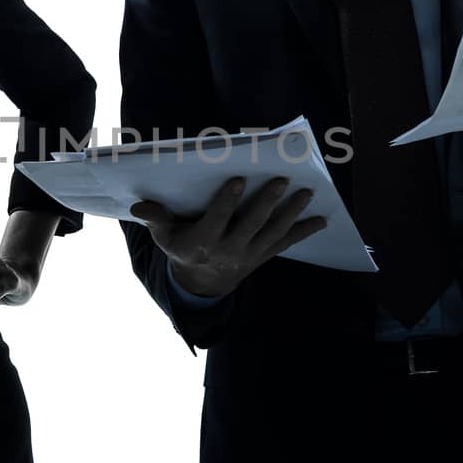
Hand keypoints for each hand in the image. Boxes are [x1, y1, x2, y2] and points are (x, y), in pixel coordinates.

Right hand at [130, 175, 326, 299]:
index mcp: (203, 243)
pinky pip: (286, 243)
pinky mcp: (263, 256)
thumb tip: (139, 206)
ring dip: (291, 213)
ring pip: (273, 232)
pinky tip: (322, 220)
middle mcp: (229, 251)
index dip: (228, 201)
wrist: (202, 283)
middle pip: (251, 224)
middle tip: (282, 180)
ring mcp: (249, 255)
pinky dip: (304, 232)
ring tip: (306, 193)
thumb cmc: (182, 248)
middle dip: (268, 202)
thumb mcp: (164, 237)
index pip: (217, 220)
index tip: (239, 179)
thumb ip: (155, 219)